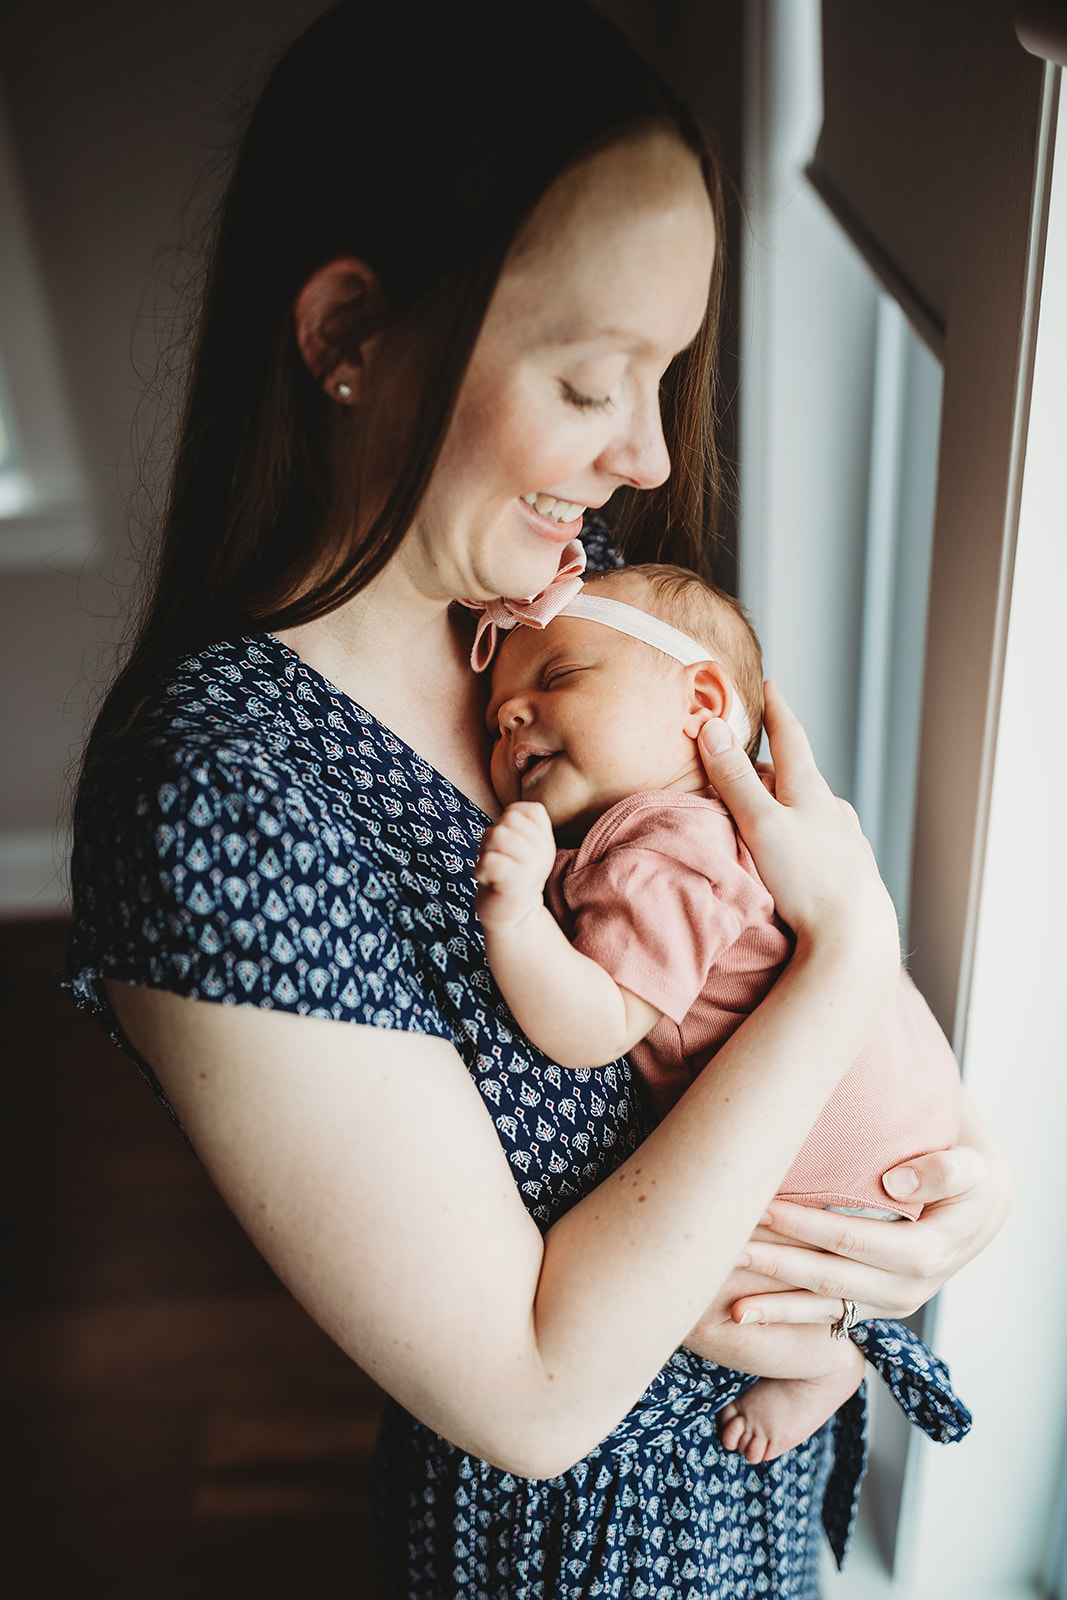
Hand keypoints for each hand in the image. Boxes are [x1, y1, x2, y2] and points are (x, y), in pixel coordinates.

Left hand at [474, 801, 556, 931]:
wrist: (513, 920)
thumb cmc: (510, 878)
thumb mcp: (521, 848)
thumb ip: (517, 826)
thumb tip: (508, 815)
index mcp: (545, 840)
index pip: (524, 809)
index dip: (506, 821)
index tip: (507, 845)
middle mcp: (542, 851)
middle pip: (507, 820)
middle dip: (491, 837)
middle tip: (496, 859)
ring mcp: (531, 867)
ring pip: (497, 835)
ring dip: (484, 851)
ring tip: (492, 868)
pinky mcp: (515, 883)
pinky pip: (490, 860)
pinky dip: (480, 869)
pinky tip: (487, 880)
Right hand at [697, 683, 898, 988]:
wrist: (856, 937)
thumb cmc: (808, 880)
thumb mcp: (761, 825)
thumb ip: (736, 779)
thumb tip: (713, 727)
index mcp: (812, 791)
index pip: (791, 738)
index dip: (776, 711)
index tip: (769, 685)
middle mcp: (834, 810)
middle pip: (799, 776)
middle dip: (774, 764)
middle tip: (747, 757)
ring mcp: (845, 841)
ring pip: (812, 810)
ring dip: (788, 803)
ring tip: (766, 809)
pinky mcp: (849, 872)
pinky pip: (820, 840)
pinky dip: (801, 834)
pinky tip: (796, 852)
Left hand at [727, 1133, 1008, 1326]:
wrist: (978, 1214)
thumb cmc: (968, 1181)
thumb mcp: (970, 1170)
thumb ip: (942, 1172)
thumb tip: (895, 1183)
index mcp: (924, 1253)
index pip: (850, 1239)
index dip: (804, 1226)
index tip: (761, 1207)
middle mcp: (905, 1288)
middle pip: (827, 1278)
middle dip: (775, 1265)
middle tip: (727, 1249)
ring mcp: (888, 1304)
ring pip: (821, 1308)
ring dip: (773, 1307)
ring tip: (730, 1306)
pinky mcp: (873, 1308)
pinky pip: (825, 1318)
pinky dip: (786, 1317)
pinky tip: (749, 1316)